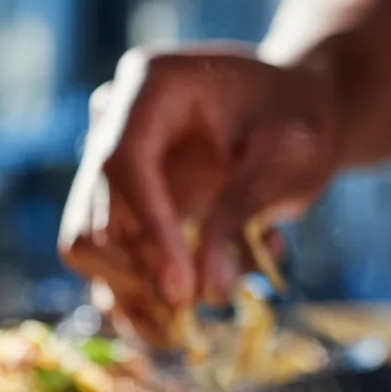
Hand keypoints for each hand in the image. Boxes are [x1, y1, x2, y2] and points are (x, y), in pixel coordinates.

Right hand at [58, 46, 338, 341]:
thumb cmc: (299, 123)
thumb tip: (208, 292)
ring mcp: (111, 177)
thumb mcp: (287, 156)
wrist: (297, 121)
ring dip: (145, 298)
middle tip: (200, 302)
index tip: (183, 290)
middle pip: (92, 220)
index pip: (123, 163)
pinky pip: (113, 274)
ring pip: (91, 255)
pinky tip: (209, 295)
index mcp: (150, 87)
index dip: (150, 231)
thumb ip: (242, 214)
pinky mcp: (123, 218)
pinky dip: (154, 304)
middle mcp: (114, 128)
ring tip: (212, 299)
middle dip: (142, 275)